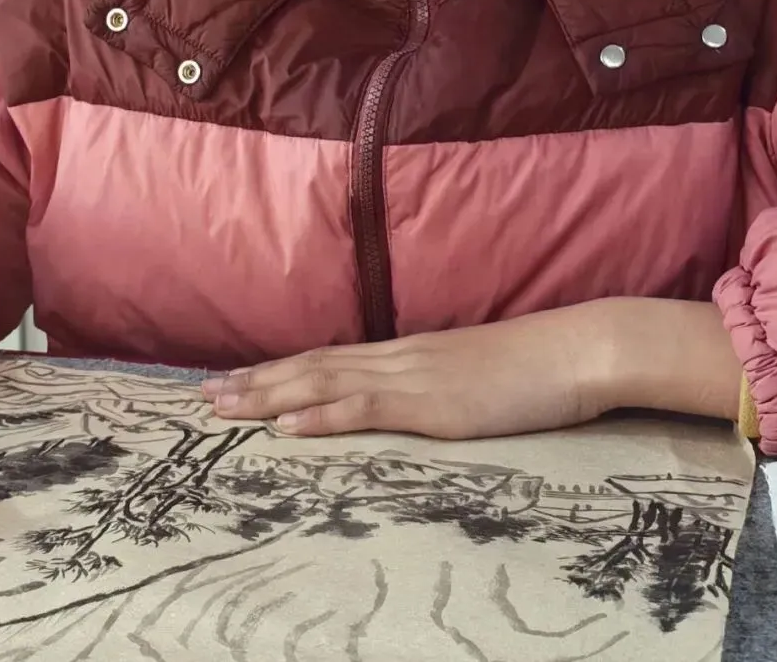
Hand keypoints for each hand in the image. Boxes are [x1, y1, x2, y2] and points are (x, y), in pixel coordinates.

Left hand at [204, 306, 604, 439]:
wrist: (574, 351)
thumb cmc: (531, 368)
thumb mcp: (469, 374)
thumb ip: (431, 383)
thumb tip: (400, 398)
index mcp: (404, 354)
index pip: (325, 359)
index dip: (276, 370)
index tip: (233, 380)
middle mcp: (396, 358)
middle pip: (310, 367)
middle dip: (254, 383)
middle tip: (202, 396)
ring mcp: (410, 377)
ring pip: (323, 382)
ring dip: (268, 396)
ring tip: (223, 408)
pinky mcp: (430, 403)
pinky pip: (365, 408)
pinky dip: (320, 416)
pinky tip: (286, 426)